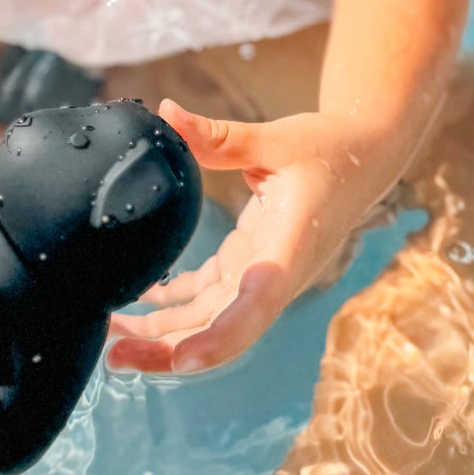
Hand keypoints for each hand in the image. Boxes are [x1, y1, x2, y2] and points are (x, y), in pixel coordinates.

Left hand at [105, 99, 403, 376]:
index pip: (255, 307)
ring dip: (160, 330)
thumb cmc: (328, 148)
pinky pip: (206, 295)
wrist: (364, 157)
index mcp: (288, 250)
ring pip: (206, 318)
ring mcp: (261, 274)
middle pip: (220, 329)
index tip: (180, 361)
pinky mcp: (250, 263)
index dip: (219, 340)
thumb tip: (166, 113)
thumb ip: (218, 136)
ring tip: (109, 335)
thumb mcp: (275, 139)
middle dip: (166, 349)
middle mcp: (274, 274)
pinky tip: (137, 299)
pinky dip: (171, 302)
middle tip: (110, 355)